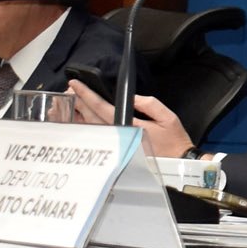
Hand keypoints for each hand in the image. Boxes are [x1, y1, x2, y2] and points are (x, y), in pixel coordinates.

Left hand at [64, 81, 190, 157]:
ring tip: (72, 99)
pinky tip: (80, 116)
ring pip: (91, 126)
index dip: (87, 94)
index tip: (76, 83)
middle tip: (70, 88)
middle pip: (91, 117)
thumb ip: (149, 104)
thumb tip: (131, 96)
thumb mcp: (168, 117)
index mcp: (130, 126)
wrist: (176, 164)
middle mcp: (119, 135)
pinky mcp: (116, 147)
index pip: (102, 107)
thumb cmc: (173, 141)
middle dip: (78, 101)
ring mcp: (116, 143)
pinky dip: (85, 125)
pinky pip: (96, 134)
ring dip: (79, 113)